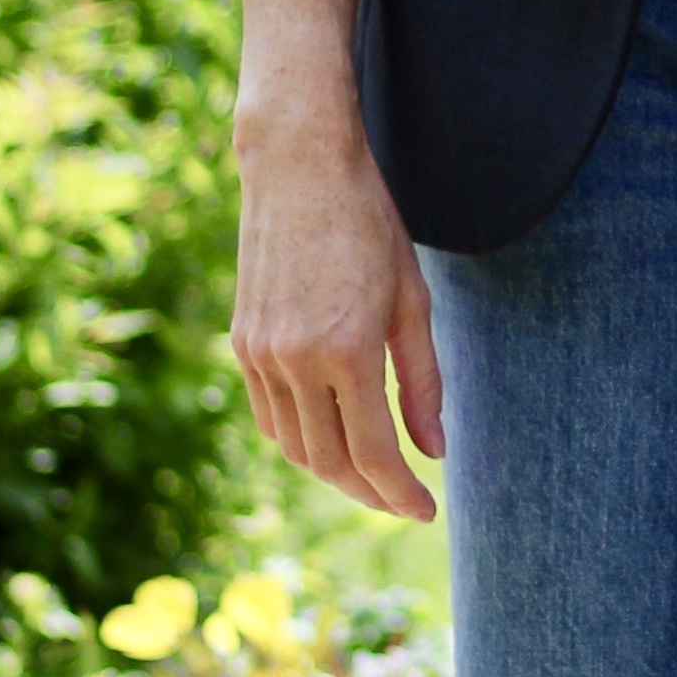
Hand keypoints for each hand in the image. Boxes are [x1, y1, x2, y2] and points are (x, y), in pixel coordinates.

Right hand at [230, 98, 444, 520]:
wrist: (298, 167)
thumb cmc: (369, 225)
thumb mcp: (412, 300)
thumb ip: (422, 381)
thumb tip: (433, 450)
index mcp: (347, 349)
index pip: (373, 454)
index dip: (401, 492)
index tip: (426, 509)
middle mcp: (296, 359)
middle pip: (331, 462)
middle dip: (371, 493)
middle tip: (404, 501)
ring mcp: (261, 353)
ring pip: (295, 447)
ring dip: (335, 474)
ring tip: (372, 477)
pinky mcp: (242, 343)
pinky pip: (269, 417)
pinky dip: (300, 442)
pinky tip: (331, 440)